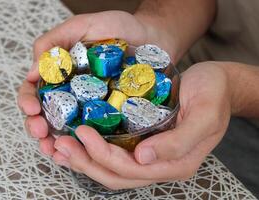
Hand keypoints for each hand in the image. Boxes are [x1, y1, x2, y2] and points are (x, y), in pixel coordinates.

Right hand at [17, 11, 173, 155]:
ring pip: (65, 128)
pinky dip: (82, 146)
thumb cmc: (119, 29)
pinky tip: (76, 153)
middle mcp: (72, 92)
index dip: (27, 100)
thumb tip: (32, 70)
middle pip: (46, 114)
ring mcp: (90, 106)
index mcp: (61, 73)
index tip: (32, 108)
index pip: (35, 90)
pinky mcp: (109, 115)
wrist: (153, 37)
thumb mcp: (83, 25)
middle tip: (40, 132)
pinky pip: (94, 133)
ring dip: (55, 142)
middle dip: (37, 127)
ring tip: (53, 149)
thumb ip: (55, 40)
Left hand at [52, 62, 230, 189]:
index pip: (131, 169)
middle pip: (115, 174)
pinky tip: (76, 142)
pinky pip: (114, 154)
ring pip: (111, 169)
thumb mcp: (204, 115)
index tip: (83, 132)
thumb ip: (178, 142)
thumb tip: (143, 158)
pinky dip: (92, 152)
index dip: (103, 155)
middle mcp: (159, 164)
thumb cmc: (213, 95)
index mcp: (175, 163)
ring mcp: (150, 155)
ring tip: (60, 146)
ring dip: (84, 160)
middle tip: (61, 144)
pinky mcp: (142, 142)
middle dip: (86, 162)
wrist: (217, 85)